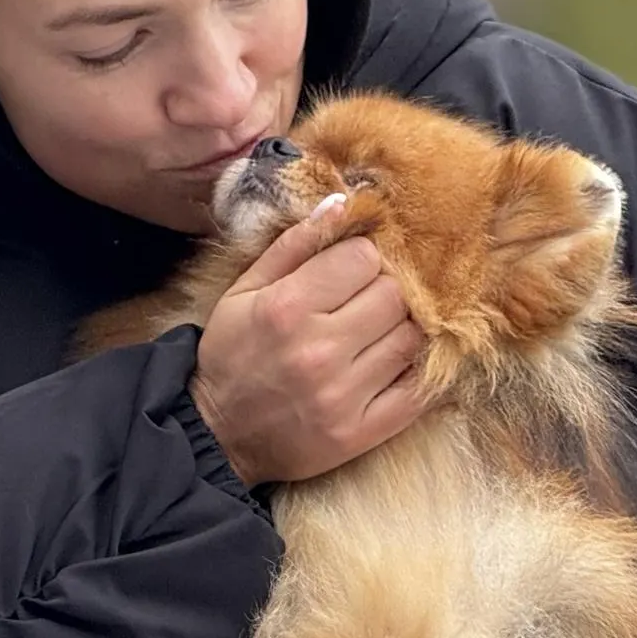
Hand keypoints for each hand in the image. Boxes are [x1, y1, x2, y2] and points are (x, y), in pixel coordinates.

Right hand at [191, 195, 428, 486]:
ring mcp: (344, 395)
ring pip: (412, 337)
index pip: (365, 258)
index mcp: (287, 308)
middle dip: (385, 291)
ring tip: (376, 333)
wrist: (217, 435)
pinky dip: (419, 371)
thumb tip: (343, 202)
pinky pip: (419, 391)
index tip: (349, 271)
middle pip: (395, 295)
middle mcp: (319, 350)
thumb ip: (293, 245)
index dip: (362, 259)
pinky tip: (398, 362)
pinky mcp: (361, 432)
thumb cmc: (231, 355)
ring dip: (401, 328)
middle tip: (365, 302)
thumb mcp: (244, 292)